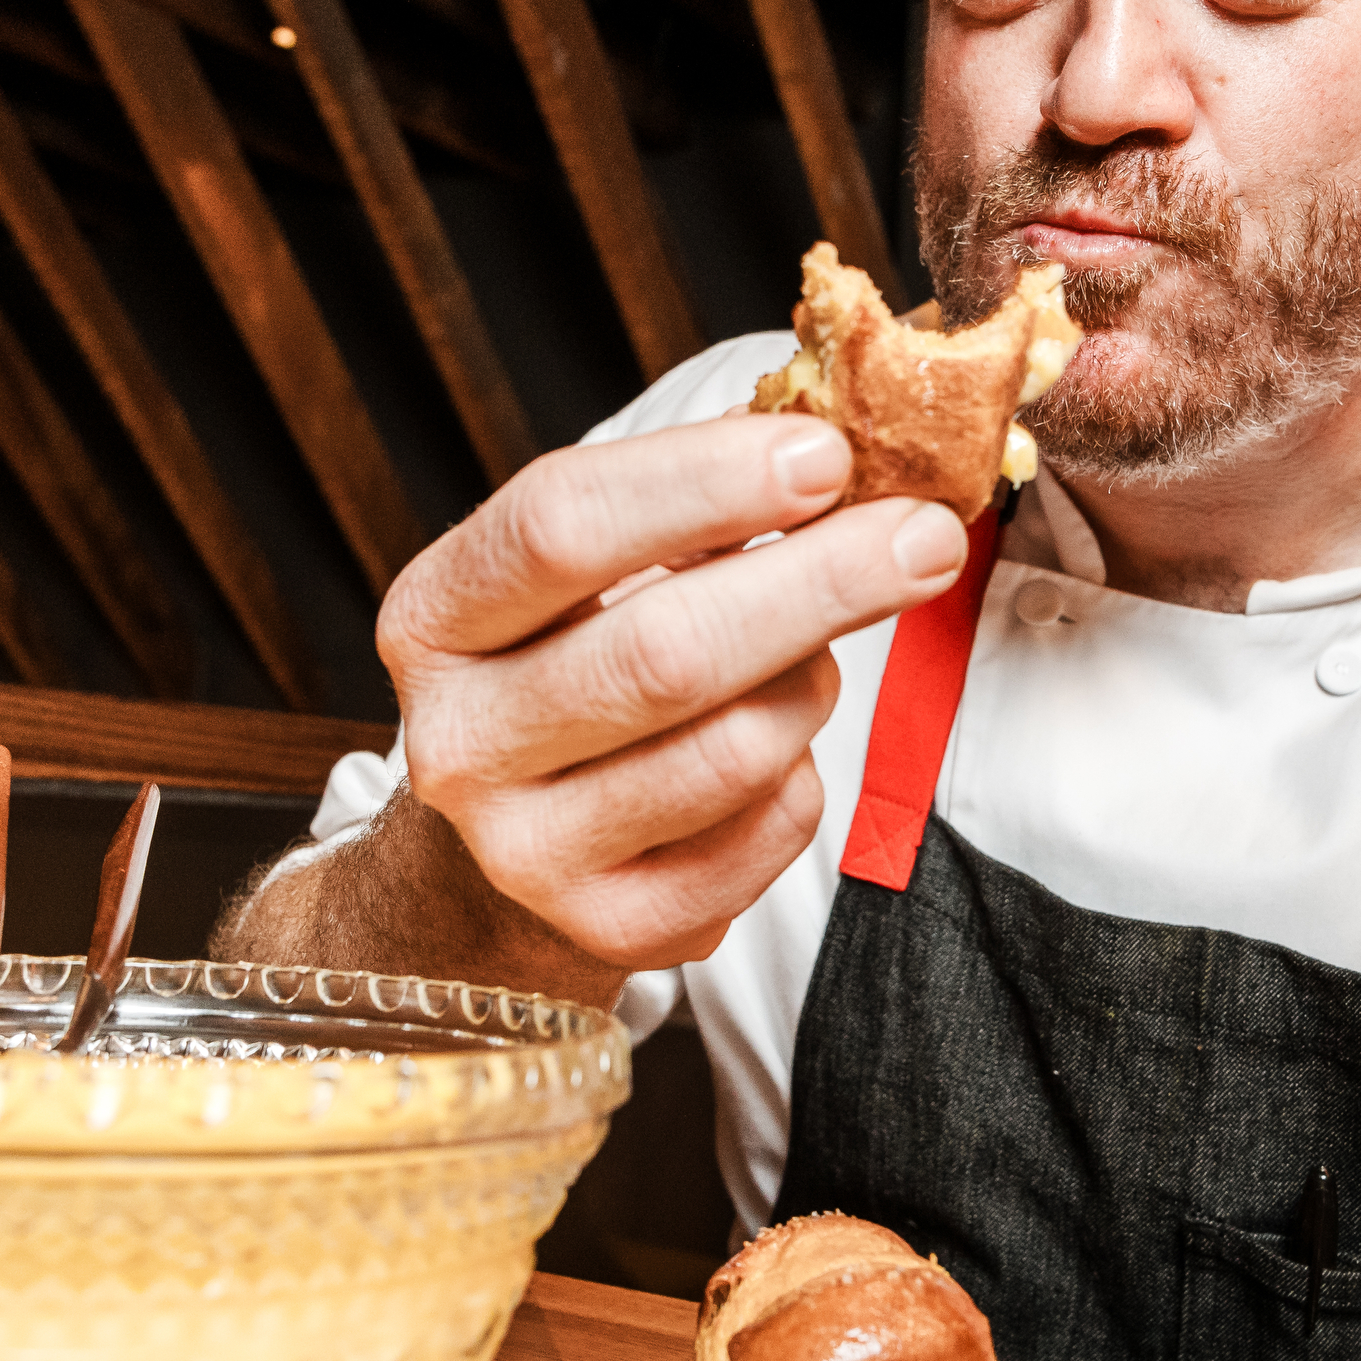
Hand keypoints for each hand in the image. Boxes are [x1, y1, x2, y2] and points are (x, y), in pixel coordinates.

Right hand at [376, 413, 972, 972]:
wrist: (513, 843)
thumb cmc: (575, 663)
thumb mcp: (591, 572)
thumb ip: (688, 502)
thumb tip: (836, 432)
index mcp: (435, 619)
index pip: (558, 526)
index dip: (703, 480)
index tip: (826, 452)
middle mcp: (460, 743)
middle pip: (664, 652)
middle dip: (818, 582)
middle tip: (925, 535)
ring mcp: (527, 851)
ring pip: (735, 750)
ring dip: (812, 685)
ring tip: (817, 653)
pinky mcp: (613, 928)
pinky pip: (769, 831)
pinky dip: (804, 776)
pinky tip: (775, 751)